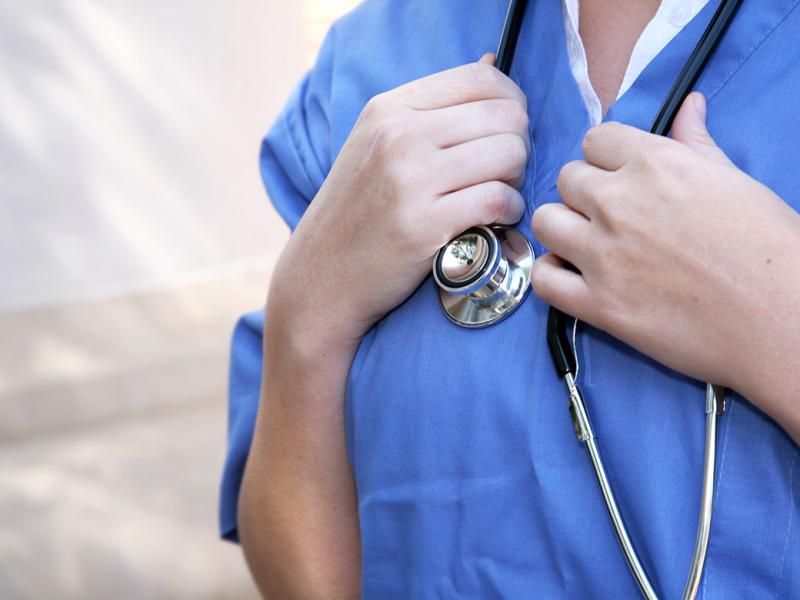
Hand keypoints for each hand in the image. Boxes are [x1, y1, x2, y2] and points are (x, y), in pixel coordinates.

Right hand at [269, 55, 529, 350]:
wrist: (321, 275)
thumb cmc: (357, 211)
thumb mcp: (376, 143)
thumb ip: (432, 108)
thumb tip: (493, 63)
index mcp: (389, 108)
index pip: (482, 78)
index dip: (512, 103)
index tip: (507, 131)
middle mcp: (399, 136)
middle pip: (505, 117)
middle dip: (518, 145)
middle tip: (502, 172)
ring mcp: (410, 180)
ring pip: (509, 155)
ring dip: (515, 180)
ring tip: (496, 196)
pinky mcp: (424, 225)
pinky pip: (499, 200)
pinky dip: (509, 211)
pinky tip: (493, 221)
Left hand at [531, 93, 799, 403]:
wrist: (781, 320)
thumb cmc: (770, 249)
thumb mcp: (735, 181)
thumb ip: (696, 143)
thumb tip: (688, 106)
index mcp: (657, 164)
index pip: (595, 140)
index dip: (606, 159)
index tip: (619, 178)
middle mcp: (620, 203)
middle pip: (566, 178)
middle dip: (584, 193)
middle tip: (610, 215)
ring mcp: (604, 255)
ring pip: (545, 221)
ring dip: (562, 229)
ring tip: (587, 244)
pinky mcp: (599, 305)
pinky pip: (543, 279)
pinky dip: (552, 276)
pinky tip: (575, 277)